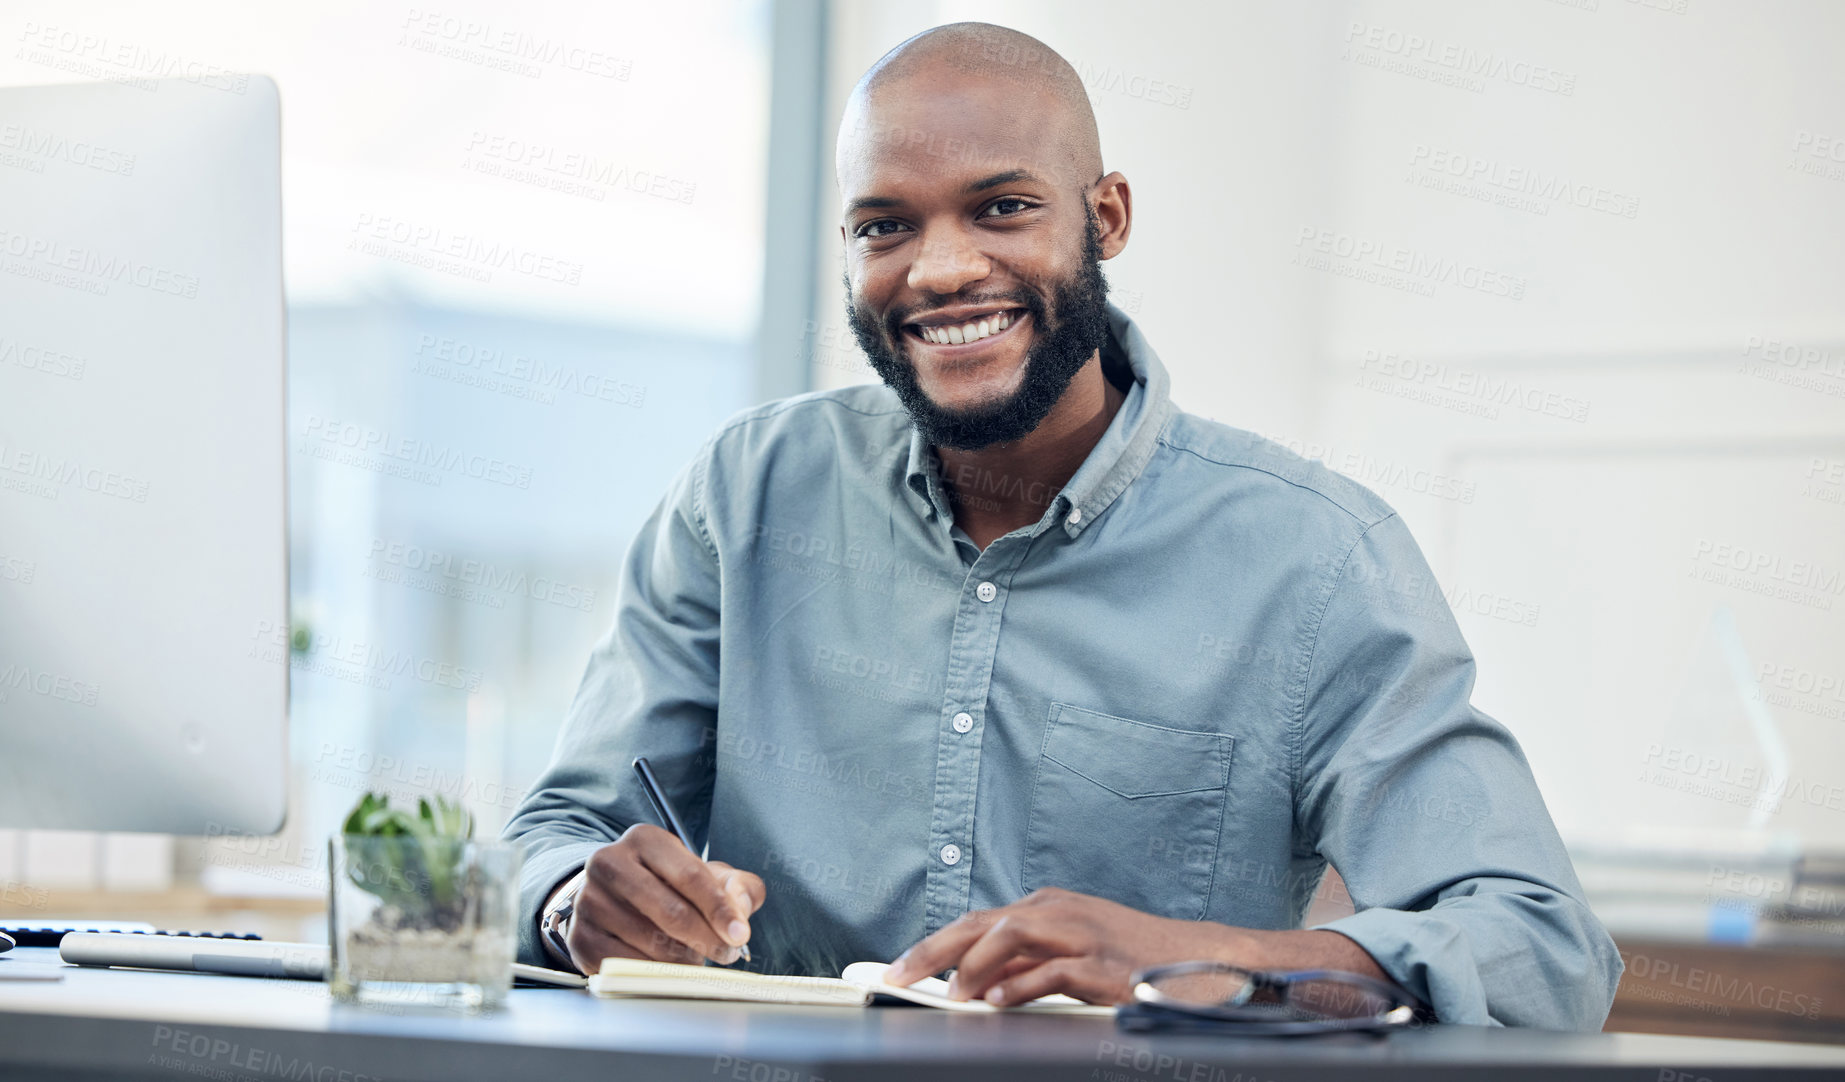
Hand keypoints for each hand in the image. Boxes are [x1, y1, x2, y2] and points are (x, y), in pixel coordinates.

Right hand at [565, 823, 764, 972]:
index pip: (690, 875)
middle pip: (671, 911)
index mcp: (644, 840)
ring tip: (694, 957)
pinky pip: (627, 965)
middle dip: (707, 939)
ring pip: (651, 942)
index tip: (740, 935)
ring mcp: (589, 901)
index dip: (720, 909)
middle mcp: (609, 863)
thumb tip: (740, 909)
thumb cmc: (668, 886)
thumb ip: (736, 887)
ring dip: (683, 959)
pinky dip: (654, 973)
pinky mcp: (579, 938)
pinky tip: (665, 967)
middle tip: (726, 954)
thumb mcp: (706, 875)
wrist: (612, 900)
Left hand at [882, 887, 1209, 1006]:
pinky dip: (1021, 985)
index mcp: (1047, 906)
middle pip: (982, 922)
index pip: (976, 921)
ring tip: (951, 994)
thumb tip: (975, 985)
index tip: (898, 967)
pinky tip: (998, 1002)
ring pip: (1012, 934)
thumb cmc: (1132, 957)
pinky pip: (1054, 970)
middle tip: (897, 974)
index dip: (933, 945)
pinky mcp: (1105, 964)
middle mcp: (1059, 912)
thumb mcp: (1071, 950)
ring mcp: (1083, 934)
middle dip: (933, 950)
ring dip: (973, 966)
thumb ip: (1025, 962)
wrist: (1199, 958)